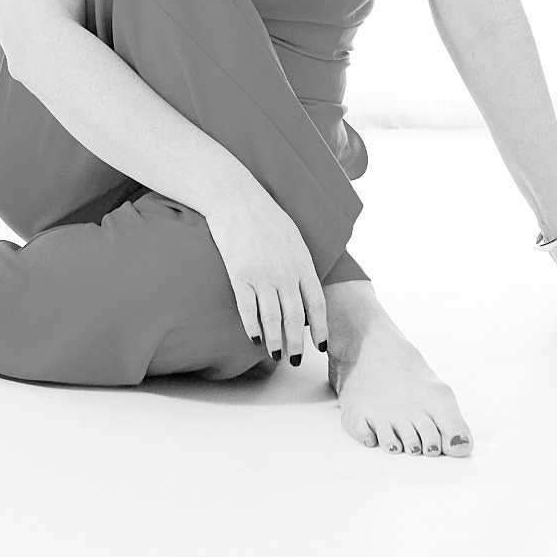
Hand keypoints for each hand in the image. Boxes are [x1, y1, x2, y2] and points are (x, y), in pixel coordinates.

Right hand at [204, 187, 328, 364]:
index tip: (321, 345)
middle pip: (294, 316)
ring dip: (275, 340)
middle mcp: (285, 272)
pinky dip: (251, 326)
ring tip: (276, 355)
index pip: (317, 303)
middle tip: (295, 359)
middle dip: (296, 342)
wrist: (235, 198)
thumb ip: (301, 264)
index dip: (320, 327)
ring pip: (271, 318)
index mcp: (302, 262)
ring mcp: (261, 274)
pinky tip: (254, 338)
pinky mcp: (239, 274)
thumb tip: (305, 290)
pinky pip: (247, 308)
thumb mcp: (294, 236)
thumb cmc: (265, 215)